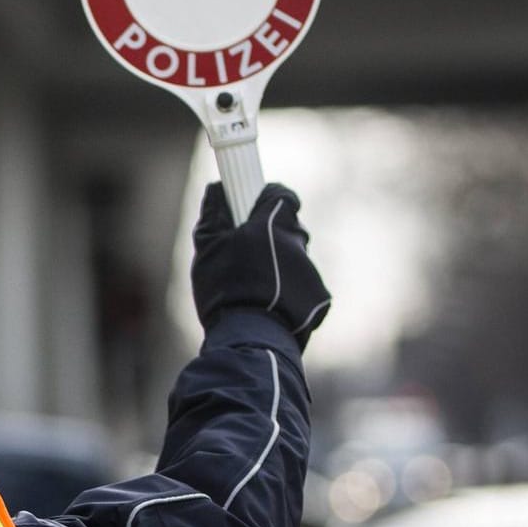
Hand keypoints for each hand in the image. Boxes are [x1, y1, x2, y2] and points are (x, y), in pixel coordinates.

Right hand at [190, 182, 330, 340]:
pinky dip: (289, 292)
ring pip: (295, 259)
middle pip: (289, 228)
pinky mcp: (320, 297)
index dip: (267, 199)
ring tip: (255, 288)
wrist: (251, 337)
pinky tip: (269, 307)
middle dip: (271, 235)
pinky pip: (303, 287)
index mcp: (272, 222)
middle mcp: (297, 241)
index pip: (282, 195)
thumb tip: (217, 189)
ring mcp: (311, 270)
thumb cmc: (225, 288)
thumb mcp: (207, 248)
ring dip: (279, 266)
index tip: (252, 210)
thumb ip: (213, 214)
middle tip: (247, 254)